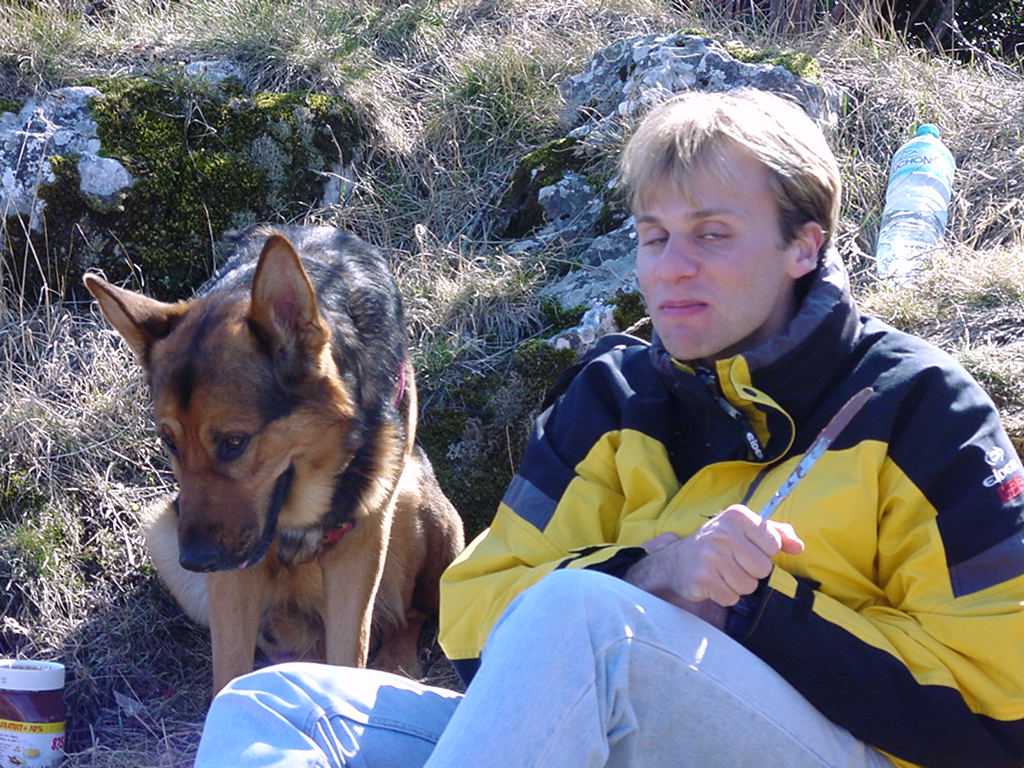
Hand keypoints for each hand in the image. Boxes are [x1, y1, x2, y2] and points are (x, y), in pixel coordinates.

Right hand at [625, 505, 803, 623]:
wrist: (676, 560)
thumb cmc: (718, 544)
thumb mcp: (745, 530)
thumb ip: (776, 534)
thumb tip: (799, 547)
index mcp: (737, 516)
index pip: (773, 544)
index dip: (763, 552)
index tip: (745, 549)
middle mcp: (723, 532)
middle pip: (763, 568)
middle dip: (751, 572)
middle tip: (733, 564)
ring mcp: (711, 555)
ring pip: (749, 586)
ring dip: (738, 585)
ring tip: (722, 574)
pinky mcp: (702, 578)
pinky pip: (731, 597)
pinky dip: (724, 595)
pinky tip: (713, 583)